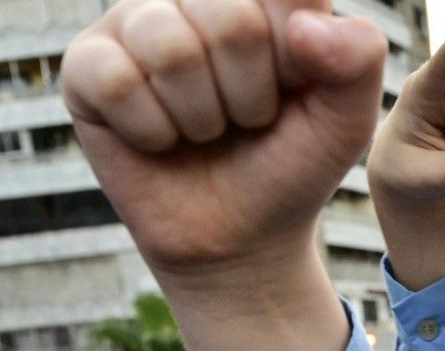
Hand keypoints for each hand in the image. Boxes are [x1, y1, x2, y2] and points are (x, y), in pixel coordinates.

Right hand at [59, 0, 385, 279]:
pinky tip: (161, 139)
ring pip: (170, 47)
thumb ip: (358, 59)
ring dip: (203, 116)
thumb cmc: (291, 166)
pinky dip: (152, 130)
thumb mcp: (346, 121)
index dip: (296, 59)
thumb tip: (303, 25)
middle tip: (247, 120)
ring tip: (207, 130)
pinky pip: (116, 80)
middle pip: (231, 19)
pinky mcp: (86, 65)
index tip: (296, 89)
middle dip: (252, 95)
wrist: (240, 235)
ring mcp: (136, 24)